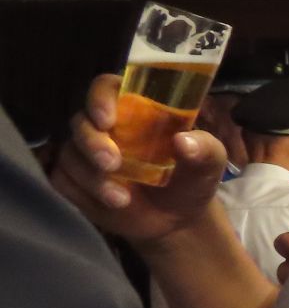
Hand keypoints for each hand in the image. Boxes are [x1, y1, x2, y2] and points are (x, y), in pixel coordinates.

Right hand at [51, 74, 227, 244]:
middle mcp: (107, 127)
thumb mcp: (210, 163)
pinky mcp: (74, 178)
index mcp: (137, 111)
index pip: (107, 87)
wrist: (176, 220)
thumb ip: (204, 149)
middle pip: (81, 121)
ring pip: (69, 153)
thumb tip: (185, 141)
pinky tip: (109, 203)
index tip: (108, 119)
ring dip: (91, 177)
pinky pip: (60, 178)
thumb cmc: (192, 179)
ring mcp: (86, 153)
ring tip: (122, 199)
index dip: (101, 97)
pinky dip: (80, 192)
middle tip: (112, 164)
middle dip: (92, 143)